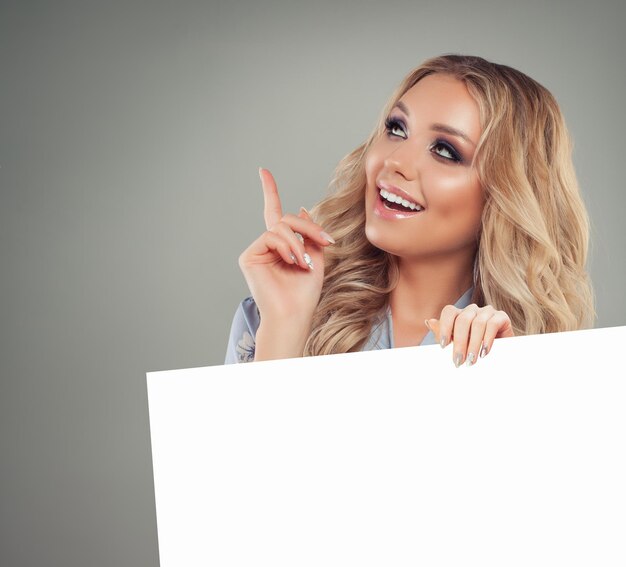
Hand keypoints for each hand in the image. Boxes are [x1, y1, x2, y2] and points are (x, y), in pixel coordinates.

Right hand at [238, 168, 334, 358]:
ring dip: (299, 242)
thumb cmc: (305, 293)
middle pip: (286, 220)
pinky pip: (271, 236)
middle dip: (308, 227)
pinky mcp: (249, 256)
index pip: (276, 214)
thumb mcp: (316, 257)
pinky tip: (293, 260)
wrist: (294, 314)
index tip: (263, 171)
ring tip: (304, 262)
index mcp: (282, 247)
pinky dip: (287, 246)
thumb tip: (303, 208)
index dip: (270, 192)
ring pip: (280, 226)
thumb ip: (310, 233)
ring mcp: (257, 251)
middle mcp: (267, 247)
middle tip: (326, 243)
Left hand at [425, 304, 513, 366]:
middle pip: (462, 320)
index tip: (443, 346)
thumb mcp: (456, 343)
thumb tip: (429, 321)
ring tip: (471, 360)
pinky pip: (492, 325)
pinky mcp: (501, 317)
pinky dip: (487, 340)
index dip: (444, 327)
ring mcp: (487, 311)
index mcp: (459, 313)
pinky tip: (484, 353)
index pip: (449, 312)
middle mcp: (472, 309)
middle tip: (458, 361)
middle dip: (459, 342)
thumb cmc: (473, 348)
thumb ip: (442, 333)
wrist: (500, 353)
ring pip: (477, 323)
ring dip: (473, 344)